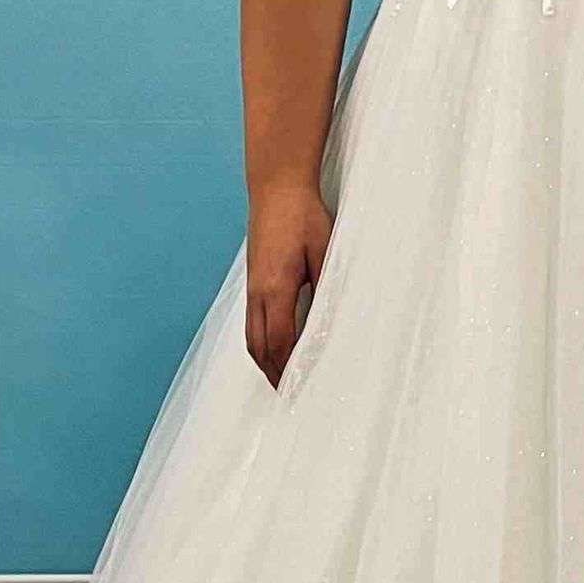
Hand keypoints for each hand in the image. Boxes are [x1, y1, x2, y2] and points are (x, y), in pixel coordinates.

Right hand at [246, 180, 336, 390]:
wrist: (276, 187)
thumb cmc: (302, 216)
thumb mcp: (325, 251)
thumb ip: (327, 287)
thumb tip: (333, 320)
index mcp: (276, 288)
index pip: (282, 341)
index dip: (289, 368)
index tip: (299, 388)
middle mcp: (258, 292)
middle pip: (260, 346)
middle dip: (273, 373)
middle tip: (289, 394)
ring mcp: (252, 286)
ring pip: (251, 336)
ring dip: (264, 360)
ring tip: (279, 378)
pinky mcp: (252, 280)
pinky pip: (251, 321)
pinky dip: (260, 342)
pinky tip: (273, 345)